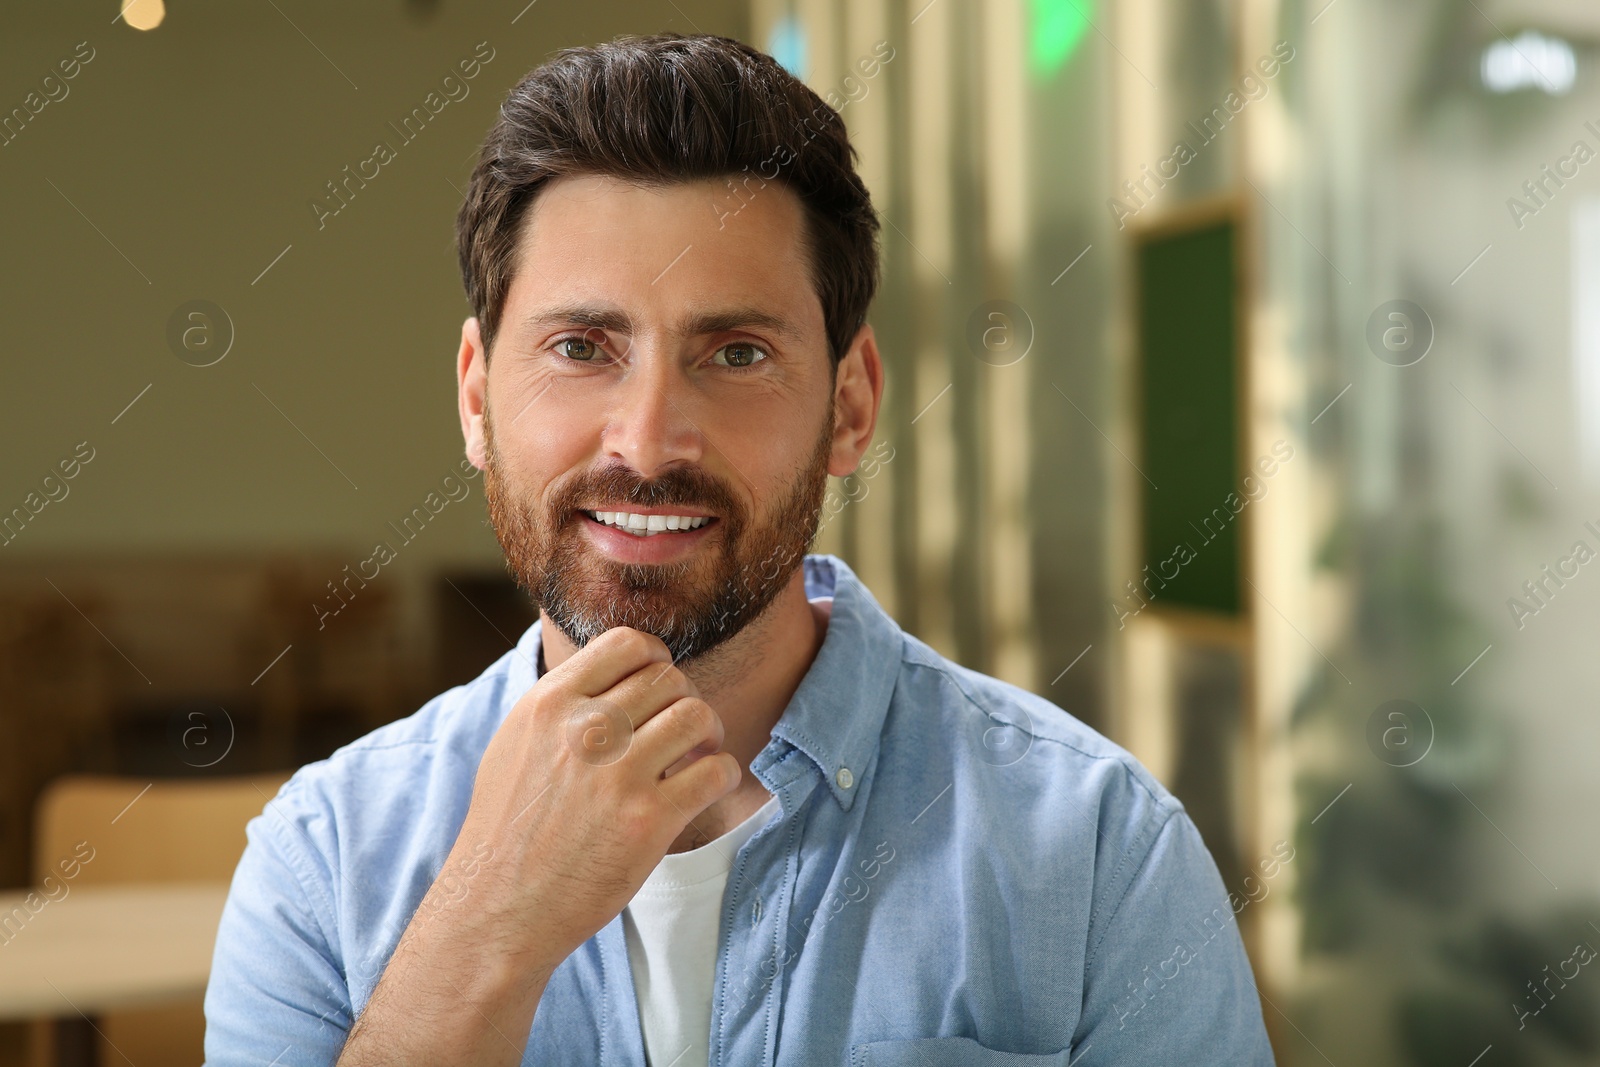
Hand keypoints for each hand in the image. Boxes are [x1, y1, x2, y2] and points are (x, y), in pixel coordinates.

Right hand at [450, 626, 741, 970]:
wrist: (498, 908)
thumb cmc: (507, 830)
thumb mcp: (516, 743)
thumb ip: (562, 704)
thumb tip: (614, 674)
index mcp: (549, 704)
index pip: (627, 643)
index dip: (655, 659)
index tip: (657, 688)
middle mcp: (585, 730)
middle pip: (669, 678)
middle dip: (683, 699)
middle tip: (679, 732)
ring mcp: (619, 775)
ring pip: (698, 715)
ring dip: (708, 733)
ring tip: (695, 756)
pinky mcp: (649, 820)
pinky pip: (716, 771)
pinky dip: (721, 775)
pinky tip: (702, 789)